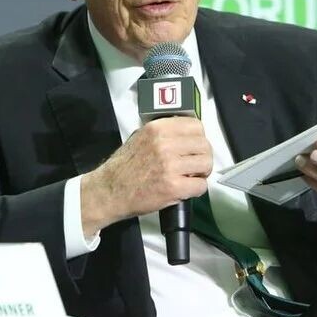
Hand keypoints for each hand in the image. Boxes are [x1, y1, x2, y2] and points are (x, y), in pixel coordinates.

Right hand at [80, 117, 211, 235]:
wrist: (110, 191)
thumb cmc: (125, 164)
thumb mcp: (141, 136)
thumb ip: (163, 132)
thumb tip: (187, 132)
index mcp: (158, 128)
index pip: (196, 125)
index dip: (199, 138)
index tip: (194, 147)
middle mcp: (166, 144)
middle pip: (205, 145)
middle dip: (203, 156)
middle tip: (195, 165)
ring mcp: (170, 166)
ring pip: (206, 164)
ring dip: (201, 172)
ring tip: (191, 176)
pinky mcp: (173, 187)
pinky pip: (201, 186)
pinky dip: (196, 189)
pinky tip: (185, 189)